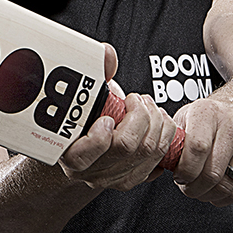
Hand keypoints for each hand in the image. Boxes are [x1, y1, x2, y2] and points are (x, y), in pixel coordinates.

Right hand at [59, 44, 177, 191]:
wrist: (83, 136)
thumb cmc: (81, 111)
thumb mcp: (82, 91)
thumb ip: (92, 70)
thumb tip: (107, 54)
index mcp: (67, 153)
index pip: (84, 155)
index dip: (100, 136)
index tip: (107, 117)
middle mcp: (88, 171)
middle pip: (126, 147)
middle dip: (140, 116)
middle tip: (137, 100)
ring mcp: (112, 178)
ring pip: (148, 152)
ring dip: (157, 122)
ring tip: (149, 106)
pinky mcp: (133, 178)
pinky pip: (159, 160)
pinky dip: (165, 136)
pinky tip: (158, 122)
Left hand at [171, 97, 232, 205]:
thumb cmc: (206, 121)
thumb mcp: (184, 120)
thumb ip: (170, 140)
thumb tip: (152, 163)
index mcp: (208, 111)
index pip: (197, 148)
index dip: (185, 170)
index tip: (178, 177)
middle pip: (212, 171)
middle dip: (194, 188)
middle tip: (187, 187)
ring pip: (228, 184)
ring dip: (208, 194)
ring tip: (200, 189)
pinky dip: (225, 197)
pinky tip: (216, 191)